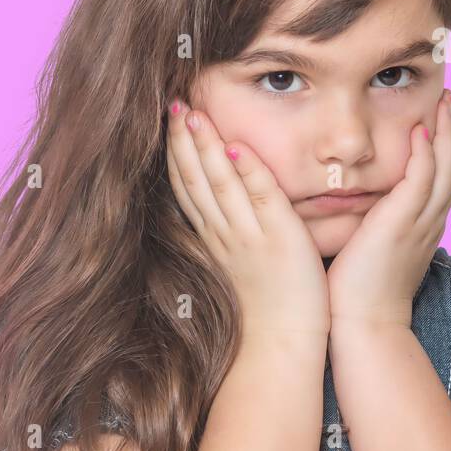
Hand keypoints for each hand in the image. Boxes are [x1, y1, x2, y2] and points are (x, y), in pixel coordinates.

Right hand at [165, 99, 331, 336]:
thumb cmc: (267, 308)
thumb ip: (229, 234)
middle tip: (172, 103)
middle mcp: (224, 233)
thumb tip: (223, 207)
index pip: (187, 186)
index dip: (177, 152)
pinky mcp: (277, 238)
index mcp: (213, 238)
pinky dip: (247, 171)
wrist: (281, 347)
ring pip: (218, 183)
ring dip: (205, 146)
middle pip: (194, 179)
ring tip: (193, 113)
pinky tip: (236, 146)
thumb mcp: (237, 266)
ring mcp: (247, 235)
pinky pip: (260, 197)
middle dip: (181, 140)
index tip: (170, 120)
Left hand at [326, 88, 450, 327]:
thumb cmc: (363, 291)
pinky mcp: (402, 223)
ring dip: (447, 130)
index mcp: (429, 224)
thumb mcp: (381, 248)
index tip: (443, 116)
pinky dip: (425, 153)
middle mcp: (433, 220)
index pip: (450, 174)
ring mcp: (422, 221)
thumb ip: (384, 222)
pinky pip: (422, 180)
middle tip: (449, 98)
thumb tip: (372, 205)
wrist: (366, 323)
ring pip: (448, 167)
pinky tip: (418, 131)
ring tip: (443, 103)